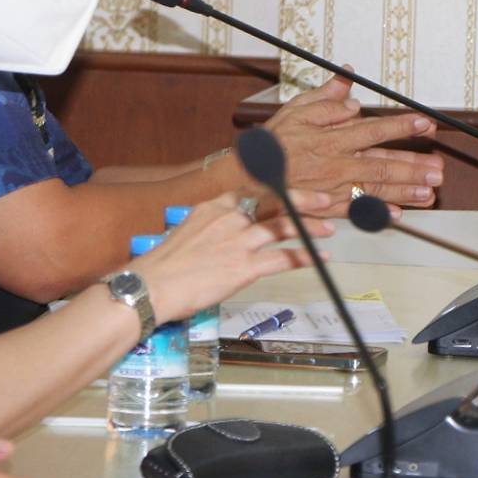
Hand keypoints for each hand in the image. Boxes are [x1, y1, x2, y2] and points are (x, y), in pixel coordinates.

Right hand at [132, 192, 331, 322]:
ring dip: (310, 227)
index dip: (275, 191)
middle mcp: (230, 217)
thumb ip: (209, 228)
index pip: (252, 192)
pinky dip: (305, 257)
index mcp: (214, 206)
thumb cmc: (161, 267)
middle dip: (303, 200)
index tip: (289, 192)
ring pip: (284, 227)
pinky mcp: (245, 267)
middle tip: (324, 200)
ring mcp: (239, 241)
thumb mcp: (184, 232)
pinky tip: (319, 258)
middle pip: (275, 203)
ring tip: (328, 230)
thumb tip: (220, 236)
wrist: (149, 286)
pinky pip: (283, 258)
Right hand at [264, 73, 443, 212]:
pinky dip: (378, 213)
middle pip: (383, 165)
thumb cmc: (273, 143)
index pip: (374, 130)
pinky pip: (357, 211)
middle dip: (415, 166)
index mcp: (333, 138)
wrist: (248, 177)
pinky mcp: (327, 207)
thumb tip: (348, 85)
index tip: (425, 124)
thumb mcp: (296, 110)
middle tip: (438, 168)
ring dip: (406, 191)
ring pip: (376, 189)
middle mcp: (338, 164)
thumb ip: (325, 99)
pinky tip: (398, 213)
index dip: (402, 126)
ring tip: (430, 192)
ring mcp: (334, 188)